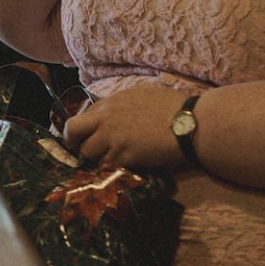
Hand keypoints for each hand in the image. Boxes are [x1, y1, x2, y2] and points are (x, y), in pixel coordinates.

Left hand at [60, 85, 189, 170]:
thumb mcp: (141, 95)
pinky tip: (120, 168)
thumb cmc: (175, 106)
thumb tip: (113, 113)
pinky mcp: (124, 157)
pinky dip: (109, 170)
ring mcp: (113, 138)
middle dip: (74, 142)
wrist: (192, 122)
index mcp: (111, 101)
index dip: (82, 129)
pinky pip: (106, 166)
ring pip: (87, 153)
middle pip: (73, 131)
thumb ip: (122, 104)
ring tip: (109, 161)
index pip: (82, 115)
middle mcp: (106, 118)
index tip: (86, 137)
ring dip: (95, 159)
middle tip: (82, 151)